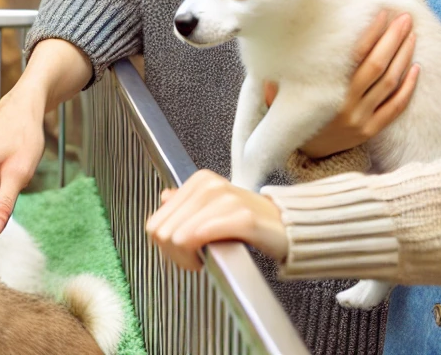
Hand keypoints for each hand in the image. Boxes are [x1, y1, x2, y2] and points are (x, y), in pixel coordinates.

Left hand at [146, 169, 288, 271]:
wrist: (285, 225)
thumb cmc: (247, 220)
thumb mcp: (213, 207)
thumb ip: (186, 203)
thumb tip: (164, 198)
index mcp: (199, 181)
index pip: (155, 222)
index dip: (165, 245)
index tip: (183, 251)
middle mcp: (209, 186)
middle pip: (164, 233)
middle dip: (174, 254)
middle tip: (193, 258)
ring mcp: (226, 199)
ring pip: (179, 238)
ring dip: (187, 258)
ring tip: (203, 258)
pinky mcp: (242, 218)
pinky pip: (202, 236)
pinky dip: (202, 253)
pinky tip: (211, 257)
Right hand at [265, 10, 418, 158]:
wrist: (308, 157)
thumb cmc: (296, 119)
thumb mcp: (282, 100)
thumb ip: (277, 79)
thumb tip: (272, 49)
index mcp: (328, 93)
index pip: (355, 56)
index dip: (371, 34)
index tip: (381, 15)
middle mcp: (348, 105)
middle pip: (377, 66)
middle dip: (393, 39)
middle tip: (404, 18)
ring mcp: (363, 119)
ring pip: (390, 83)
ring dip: (403, 56)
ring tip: (411, 34)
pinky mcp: (373, 130)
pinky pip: (396, 107)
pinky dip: (408, 87)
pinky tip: (416, 68)